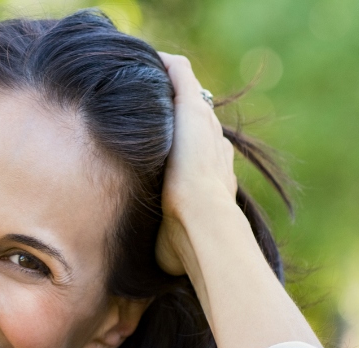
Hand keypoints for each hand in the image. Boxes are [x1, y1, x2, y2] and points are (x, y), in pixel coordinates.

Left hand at [154, 52, 240, 276]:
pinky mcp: (194, 111)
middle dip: (175, 114)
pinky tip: (149, 61)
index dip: (182, 149)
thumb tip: (156, 275)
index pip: (202, 155)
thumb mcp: (174, 248)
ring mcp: (206, 129)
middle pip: (197, 122)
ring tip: (144, 81)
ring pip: (190, 96)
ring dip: (169, 88)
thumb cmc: (191, 249)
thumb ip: (167, 247)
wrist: (204, 228)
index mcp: (213, 179)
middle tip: (148, 107)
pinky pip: (181, 76)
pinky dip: (168, 67)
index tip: (161, 146)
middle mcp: (214, 150)